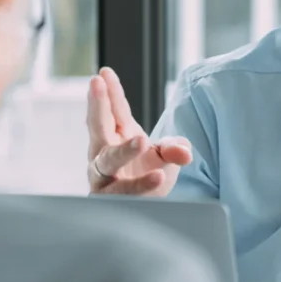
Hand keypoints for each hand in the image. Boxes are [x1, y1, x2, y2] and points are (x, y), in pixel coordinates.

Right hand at [86, 67, 191, 195]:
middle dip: (97, 104)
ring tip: (142, 141)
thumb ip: (175, 149)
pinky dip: (141, 184)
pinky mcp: (108, 198)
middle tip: (96, 84)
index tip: (104, 73)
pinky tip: (159, 177)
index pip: (114, 109)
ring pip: (108, 161)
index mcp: (118, 133)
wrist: (146, 208)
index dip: (108, 91)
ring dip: (124, 151)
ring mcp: (103, 176)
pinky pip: (124, 191)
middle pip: (99, 125)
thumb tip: (184, 153)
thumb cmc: (150, 174)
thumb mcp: (166, 156)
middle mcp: (104, 151)